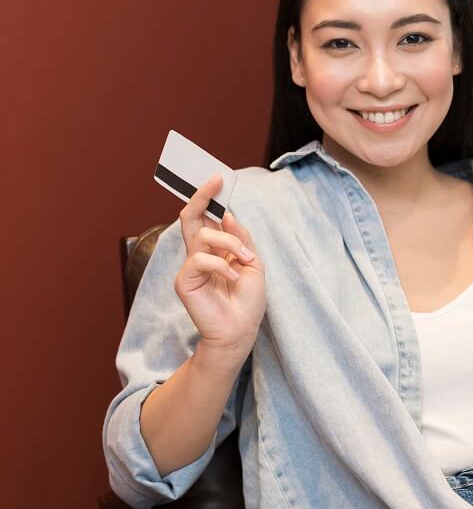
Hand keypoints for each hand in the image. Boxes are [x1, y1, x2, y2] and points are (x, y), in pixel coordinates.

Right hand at [174, 175, 265, 363]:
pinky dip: (222, 266)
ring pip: (204, 235)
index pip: (206, 218)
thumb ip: (240, 238)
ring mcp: (190, 267)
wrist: (241, 330)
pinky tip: (234, 279)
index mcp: (215, 250)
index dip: (208, 198)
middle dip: (201, 197)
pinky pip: (200, 259)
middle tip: (213, 181)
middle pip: (191, 218)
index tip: (218, 179)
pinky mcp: (184, 281)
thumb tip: (226, 214)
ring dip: (230, 243)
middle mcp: (200, 254)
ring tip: (245, 260)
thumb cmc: (247, 301)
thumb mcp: (252, 263)